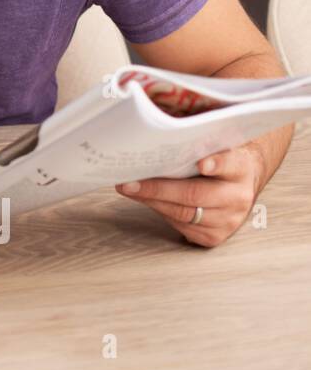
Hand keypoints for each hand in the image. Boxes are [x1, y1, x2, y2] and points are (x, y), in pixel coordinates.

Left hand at [116, 141, 264, 246]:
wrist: (240, 184)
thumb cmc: (218, 160)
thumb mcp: (216, 146)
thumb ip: (197, 141)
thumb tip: (160, 133)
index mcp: (240, 168)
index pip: (230, 164)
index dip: (216, 164)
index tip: (201, 164)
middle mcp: (238, 196)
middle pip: (195, 194)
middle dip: (158, 188)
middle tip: (130, 182)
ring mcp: (228, 220)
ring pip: (184, 213)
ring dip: (152, 201)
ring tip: (129, 189)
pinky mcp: (215, 236)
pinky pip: (181, 226)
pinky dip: (160, 211)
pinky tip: (145, 200)